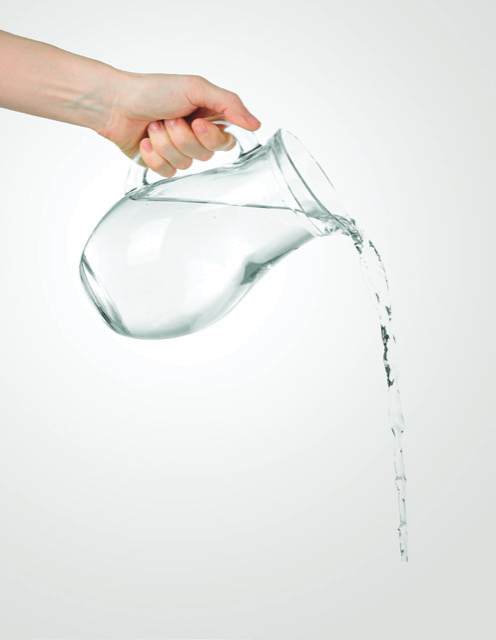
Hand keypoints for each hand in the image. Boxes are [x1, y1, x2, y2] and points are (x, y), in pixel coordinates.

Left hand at [101, 72, 260, 176]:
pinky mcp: (160, 164)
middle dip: (182, 138)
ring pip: (184, 165)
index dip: (211, 137)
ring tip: (153, 126)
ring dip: (165, 144)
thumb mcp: (196, 88)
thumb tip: (255, 124)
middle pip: (204, 155)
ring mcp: (177, 151)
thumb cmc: (153, 90)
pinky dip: (154, 156)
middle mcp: (195, 136)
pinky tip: (145, 142)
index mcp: (208, 117)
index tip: (196, 122)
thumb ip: (229, 104)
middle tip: (168, 119)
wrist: (116, 104)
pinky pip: (167, 173)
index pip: (225, 142)